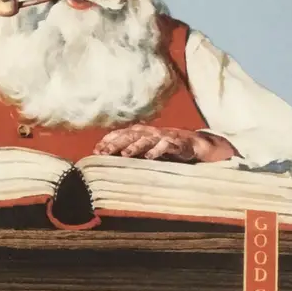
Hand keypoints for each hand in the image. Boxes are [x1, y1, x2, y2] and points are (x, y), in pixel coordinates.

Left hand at [93, 124, 235, 162]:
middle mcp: (151, 132)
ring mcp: (164, 136)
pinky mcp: (177, 143)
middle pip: (130, 135)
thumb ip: (130, 150)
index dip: (108, 140)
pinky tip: (150, 157)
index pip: (121, 133)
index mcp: (142, 131)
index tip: (96, 150)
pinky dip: (158, 150)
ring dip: (134, 146)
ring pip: (146, 139)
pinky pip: (166, 146)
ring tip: (124, 154)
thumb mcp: (146, 148)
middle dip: (116, 143)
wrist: (195, 145)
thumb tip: (107, 158)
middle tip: (103, 152)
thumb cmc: (166, 147)